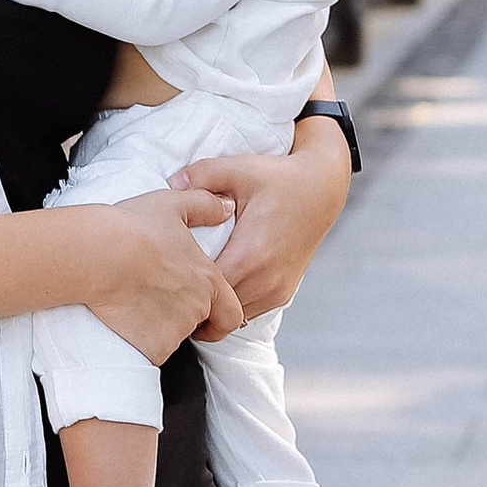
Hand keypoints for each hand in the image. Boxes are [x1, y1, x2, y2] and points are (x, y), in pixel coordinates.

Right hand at [79, 185, 237, 365]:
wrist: (97, 256)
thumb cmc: (132, 229)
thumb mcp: (174, 205)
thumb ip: (206, 206)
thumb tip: (226, 208)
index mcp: (208, 281)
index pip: (231, 313)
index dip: (220, 318)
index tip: (206, 318)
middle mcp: (196, 309)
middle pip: (197, 324)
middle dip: (182, 317)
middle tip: (157, 299)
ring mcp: (174, 331)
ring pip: (172, 337)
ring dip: (159, 327)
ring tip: (136, 303)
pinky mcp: (151, 347)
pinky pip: (151, 351)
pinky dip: (141, 342)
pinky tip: (125, 320)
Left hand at [176, 122, 350, 315]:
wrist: (321, 189)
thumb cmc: (281, 180)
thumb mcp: (240, 169)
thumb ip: (203, 175)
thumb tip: (173, 183)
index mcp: (251, 254)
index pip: (206, 292)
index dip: (182, 287)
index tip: (166, 276)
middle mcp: (266, 280)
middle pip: (218, 311)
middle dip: (194, 301)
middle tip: (170, 287)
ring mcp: (276, 291)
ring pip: (233, 318)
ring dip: (214, 307)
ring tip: (192, 287)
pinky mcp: (282, 294)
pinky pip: (249, 313)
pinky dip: (232, 305)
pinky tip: (218, 286)